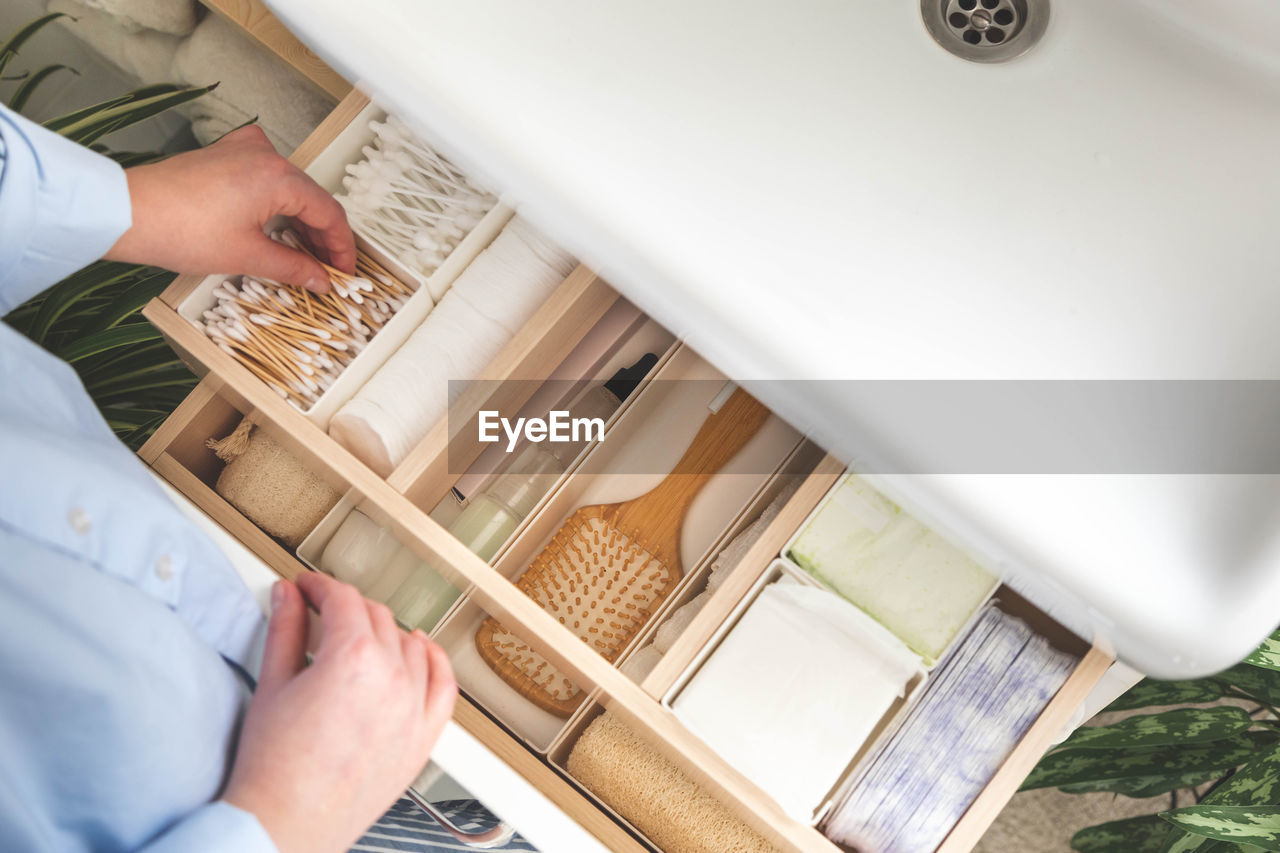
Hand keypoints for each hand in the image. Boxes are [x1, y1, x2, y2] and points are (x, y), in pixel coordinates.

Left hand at [106, 125, 354, 291]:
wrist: (126, 213)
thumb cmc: (178, 228)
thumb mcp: (247, 255)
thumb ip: (293, 267)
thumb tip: (318, 279)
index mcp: (279, 175)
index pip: (329, 213)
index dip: (341, 247)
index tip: (344, 271)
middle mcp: (265, 155)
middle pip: (312, 198)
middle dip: (322, 236)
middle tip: (326, 269)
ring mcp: (242, 151)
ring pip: (290, 188)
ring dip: (300, 222)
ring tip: (303, 256)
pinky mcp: (223, 156)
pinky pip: (265, 178)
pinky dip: (277, 204)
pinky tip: (276, 228)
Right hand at [223, 572, 456, 852]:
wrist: (285, 825)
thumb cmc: (275, 768)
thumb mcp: (273, 685)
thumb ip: (284, 630)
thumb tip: (287, 597)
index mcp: (353, 659)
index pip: (344, 599)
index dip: (321, 587)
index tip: (308, 589)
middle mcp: (392, 679)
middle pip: (377, 617)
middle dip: (348, 607)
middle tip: (324, 610)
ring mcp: (413, 708)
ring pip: (412, 646)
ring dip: (387, 632)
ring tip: (363, 634)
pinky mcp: (423, 737)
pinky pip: (444, 685)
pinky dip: (435, 662)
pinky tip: (421, 651)